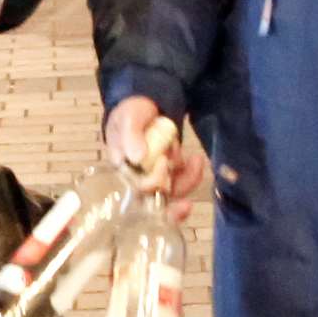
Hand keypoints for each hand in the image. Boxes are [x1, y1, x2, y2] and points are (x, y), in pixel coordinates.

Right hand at [103, 96, 206, 222]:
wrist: (145, 106)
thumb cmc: (130, 114)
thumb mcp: (127, 119)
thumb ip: (131, 135)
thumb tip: (138, 157)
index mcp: (122, 172)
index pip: (135, 191)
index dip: (152, 183)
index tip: (163, 160)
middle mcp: (137, 181)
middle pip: (153, 205)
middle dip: (172, 210)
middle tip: (186, 206)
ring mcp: (155, 178)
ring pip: (172, 194)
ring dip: (187, 182)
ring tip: (195, 160)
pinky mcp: (170, 173)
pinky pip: (182, 182)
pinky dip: (192, 174)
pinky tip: (195, 159)